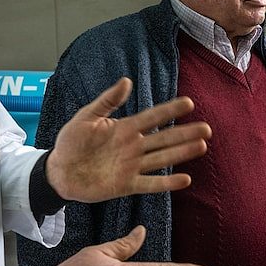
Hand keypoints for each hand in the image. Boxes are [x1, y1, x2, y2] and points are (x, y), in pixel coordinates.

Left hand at [47, 78, 211, 201]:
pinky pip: (150, 184)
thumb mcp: (86, 117)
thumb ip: (107, 101)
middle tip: (207, 129)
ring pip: (162, 158)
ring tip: (201, 146)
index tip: (189, 103)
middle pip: (164, 138)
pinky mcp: (126, 185)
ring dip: (181, 153)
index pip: (152, 117)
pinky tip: (185, 180)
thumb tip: (126, 81)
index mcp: (124, 128)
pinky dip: (167, 183)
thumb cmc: (70, 142)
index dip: (170, 111)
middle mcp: (133, 146)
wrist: (58, 171)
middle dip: (185, 133)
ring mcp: (131, 166)